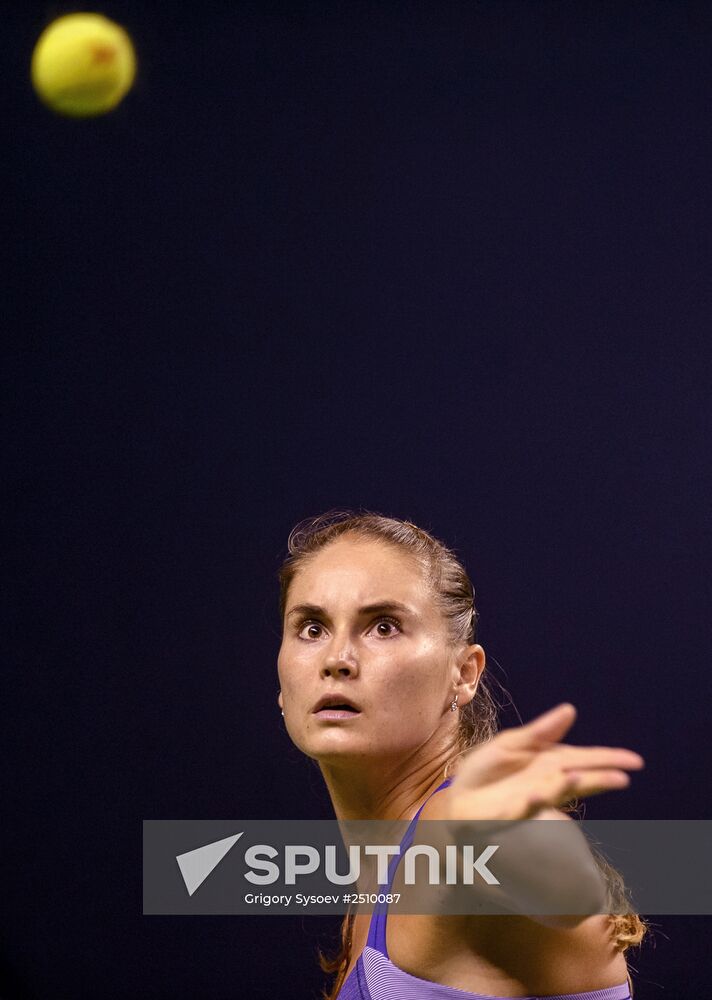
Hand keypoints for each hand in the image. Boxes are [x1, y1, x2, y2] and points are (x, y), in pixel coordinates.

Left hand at [447, 703, 643, 821]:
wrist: (459, 796)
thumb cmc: (487, 770)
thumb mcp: (513, 743)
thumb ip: (542, 731)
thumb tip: (570, 709)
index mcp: (549, 763)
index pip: (584, 758)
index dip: (608, 759)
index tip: (635, 760)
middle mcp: (545, 782)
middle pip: (577, 777)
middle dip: (599, 776)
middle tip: (624, 776)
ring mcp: (528, 799)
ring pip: (553, 794)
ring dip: (568, 787)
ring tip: (584, 777)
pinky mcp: (507, 812)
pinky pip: (521, 809)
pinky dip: (531, 803)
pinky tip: (537, 794)